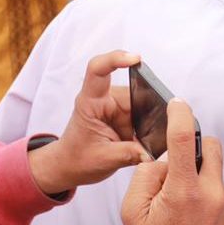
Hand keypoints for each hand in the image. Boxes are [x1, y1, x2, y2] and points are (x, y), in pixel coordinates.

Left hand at [27, 52, 147, 195]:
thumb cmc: (77, 159)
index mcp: (90, 103)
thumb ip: (130, 154)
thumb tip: (154, 152)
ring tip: (136, 143)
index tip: (136, 58)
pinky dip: (146, 128)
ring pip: (144, 104)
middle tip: (145, 136)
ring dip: (146, 124)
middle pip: (134, 92)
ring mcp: (116, 105)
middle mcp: (104, 99)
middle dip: (146, 112)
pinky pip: (144, 114)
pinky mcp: (125, 113)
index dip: (115, 59)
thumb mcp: (103, 160)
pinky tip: (139, 142)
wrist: (69, 165)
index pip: (98, 70)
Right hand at [122, 99, 223, 224]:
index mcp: (183, 191)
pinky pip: (222, 189)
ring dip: (199, 176)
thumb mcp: (132, 212)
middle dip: (193, 147)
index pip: (183, 139)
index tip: (177, 103)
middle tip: (177, 166)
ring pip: (215, 170)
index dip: (180, 114)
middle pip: (210, 145)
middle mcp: (211, 194)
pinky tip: (195, 216)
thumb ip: (145, 175)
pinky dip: (208, 194)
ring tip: (183, 204)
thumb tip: (162, 157)